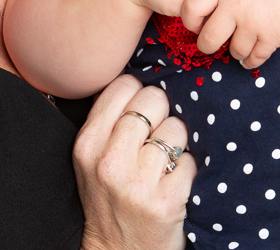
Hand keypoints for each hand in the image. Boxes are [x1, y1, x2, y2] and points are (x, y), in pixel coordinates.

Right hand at [75, 75, 196, 249]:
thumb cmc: (108, 197)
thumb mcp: (92, 157)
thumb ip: (109, 119)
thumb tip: (141, 77)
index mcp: (88, 144)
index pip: (124, 86)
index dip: (139, 94)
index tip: (141, 112)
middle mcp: (109, 161)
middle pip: (154, 100)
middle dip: (161, 114)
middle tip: (155, 136)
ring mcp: (139, 183)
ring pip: (177, 129)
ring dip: (178, 144)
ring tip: (164, 163)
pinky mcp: (167, 202)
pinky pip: (192, 161)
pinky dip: (189, 169)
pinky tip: (174, 182)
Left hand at [180, 0, 279, 69]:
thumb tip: (204, 13)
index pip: (191, 6)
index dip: (189, 19)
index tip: (197, 23)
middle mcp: (234, 5)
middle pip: (208, 38)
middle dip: (208, 46)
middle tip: (211, 45)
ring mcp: (252, 22)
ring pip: (234, 51)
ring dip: (237, 51)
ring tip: (242, 42)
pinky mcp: (270, 36)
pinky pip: (254, 58)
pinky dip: (252, 60)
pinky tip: (252, 55)